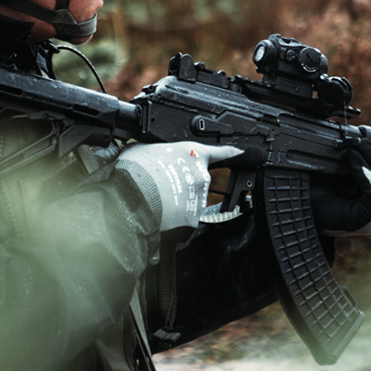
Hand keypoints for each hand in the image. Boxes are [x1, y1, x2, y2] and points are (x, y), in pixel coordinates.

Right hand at [113, 141, 244, 232]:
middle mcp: (201, 176)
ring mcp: (199, 200)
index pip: (220, 152)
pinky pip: (183, 222)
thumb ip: (156, 152)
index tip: (242, 153)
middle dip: (182, 187)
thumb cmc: (133, 172)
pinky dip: (172, 221)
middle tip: (159, 188)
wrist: (128, 200)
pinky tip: (156, 215)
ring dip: (175, 204)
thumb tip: (148, 155)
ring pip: (188, 203)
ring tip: (153, 201)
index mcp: (192, 154)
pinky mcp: (192, 222)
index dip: (230, 153)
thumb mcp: (141, 148)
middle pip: (197, 182)